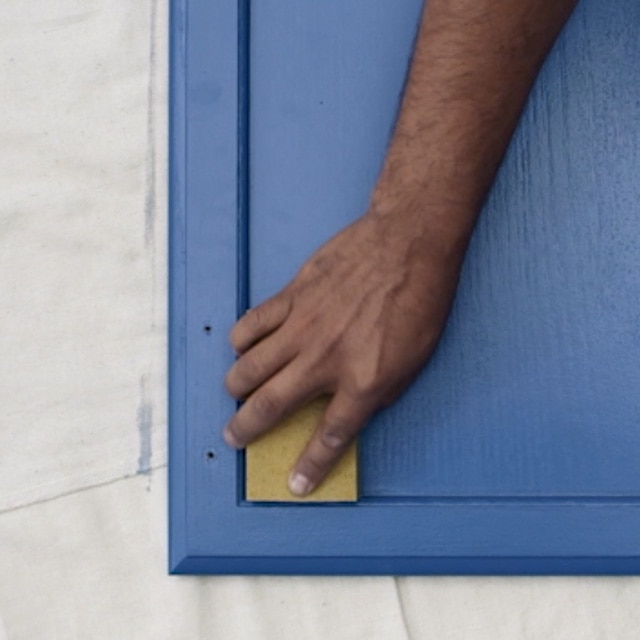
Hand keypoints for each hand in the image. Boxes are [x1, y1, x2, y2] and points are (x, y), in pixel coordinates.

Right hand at [223, 208, 464, 495]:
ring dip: (236, 386)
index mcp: (363, 381)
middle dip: (245, 429)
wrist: (408, 243)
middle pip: (270, 406)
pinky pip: (252, 324)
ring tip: (236, 392)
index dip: (309, 466)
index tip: (295, 484)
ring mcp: (303, 326)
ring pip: (249, 367)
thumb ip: (375, 391)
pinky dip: (241, 340)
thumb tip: (346, 412)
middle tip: (234, 437)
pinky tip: (243, 346)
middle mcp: (325, 359)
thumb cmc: (419, 300)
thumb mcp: (412, 361)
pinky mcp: (292, 297)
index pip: (330, 437)